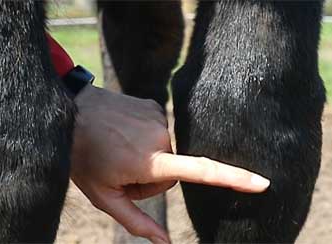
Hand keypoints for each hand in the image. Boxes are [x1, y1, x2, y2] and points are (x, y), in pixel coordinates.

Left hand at [70, 86, 270, 242]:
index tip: (262, 183)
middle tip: (118, 167)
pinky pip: (158, 132)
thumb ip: (136, 222)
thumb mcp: (104, 196)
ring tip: (116, 149)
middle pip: (170, 173)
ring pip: (165, 153)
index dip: (234, 179)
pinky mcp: (156, 104)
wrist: (68, 111)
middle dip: (150, 177)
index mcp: (150, 162)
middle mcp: (161, 137)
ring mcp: (159, 117)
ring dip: (146, 157)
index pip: (201, 172)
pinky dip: (142, 138)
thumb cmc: (83, 158)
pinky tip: (121, 133)